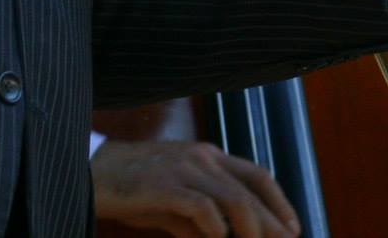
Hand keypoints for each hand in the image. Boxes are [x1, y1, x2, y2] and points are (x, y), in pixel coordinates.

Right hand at [92, 138, 299, 237]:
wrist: (94, 171)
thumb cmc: (136, 188)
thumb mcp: (175, 201)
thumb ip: (200, 218)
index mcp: (209, 157)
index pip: (257, 175)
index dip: (280, 201)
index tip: (293, 227)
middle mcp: (203, 158)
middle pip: (250, 191)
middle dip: (272, 222)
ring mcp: (184, 169)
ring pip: (233, 199)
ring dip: (250, 228)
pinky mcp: (164, 185)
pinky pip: (200, 206)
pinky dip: (214, 225)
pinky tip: (218, 237)